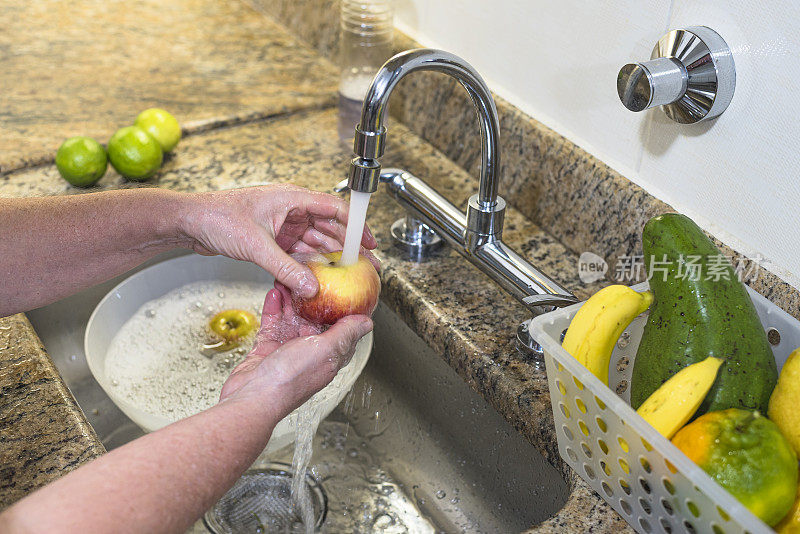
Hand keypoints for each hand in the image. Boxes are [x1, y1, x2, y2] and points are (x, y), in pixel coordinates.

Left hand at [178, 184, 377, 297]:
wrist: (189, 222)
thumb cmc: (217, 218)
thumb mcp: (256, 246)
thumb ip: (286, 269)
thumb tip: (311, 286)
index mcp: (291, 198)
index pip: (334, 209)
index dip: (356, 226)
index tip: (370, 243)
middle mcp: (291, 210)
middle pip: (329, 228)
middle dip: (348, 248)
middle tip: (365, 266)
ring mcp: (282, 225)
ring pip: (314, 243)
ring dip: (330, 259)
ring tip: (348, 276)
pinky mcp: (273, 239)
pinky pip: (298, 253)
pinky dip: (309, 265)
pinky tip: (320, 278)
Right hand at [219, 284, 372, 416]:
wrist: (252, 398)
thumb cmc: (289, 380)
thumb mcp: (325, 350)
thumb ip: (345, 334)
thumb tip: (367, 323)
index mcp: (329, 356)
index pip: (341, 328)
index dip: (342, 308)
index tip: (341, 287)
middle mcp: (310, 354)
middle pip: (313, 319)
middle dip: (311, 298)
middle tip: (308, 277)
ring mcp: (287, 352)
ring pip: (291, 319)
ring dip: (290, 299)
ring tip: (288, 279)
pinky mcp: (267, 351)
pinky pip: (272, 325)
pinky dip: (273, 308)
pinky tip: (274, 293)